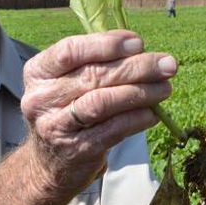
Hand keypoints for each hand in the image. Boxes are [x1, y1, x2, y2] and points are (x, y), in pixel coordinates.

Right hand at [21, 30, 176, 193]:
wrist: (51, 162)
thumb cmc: (69, 110)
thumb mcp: (70, 82)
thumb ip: (98, 62)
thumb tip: (142, 50)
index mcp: (38, 72)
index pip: (70, 50)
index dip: (106, 44)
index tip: (139, 42)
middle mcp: (41, 98)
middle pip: (93, 75)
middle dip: (137, 67)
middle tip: (168, 65)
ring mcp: (55, 126)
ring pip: (102, 102)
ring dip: (140, 93)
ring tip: (165, 88)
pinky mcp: (74, 150)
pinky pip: (112, 130)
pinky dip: (136, 119)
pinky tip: (153, 113)